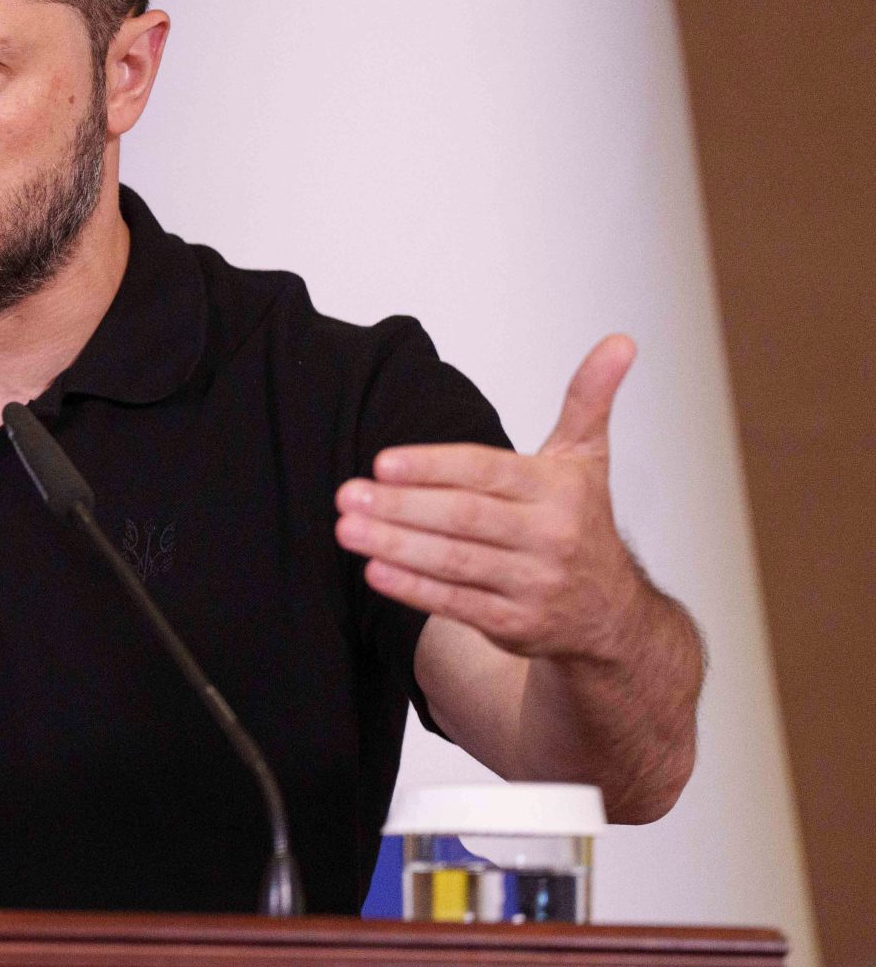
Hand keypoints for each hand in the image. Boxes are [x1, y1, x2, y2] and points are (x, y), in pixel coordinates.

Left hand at [334, 335, 656, 661]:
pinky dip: (413, 589)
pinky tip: (375, 571)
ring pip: (455, 562)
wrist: (612, 615)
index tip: (383, 462)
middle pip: (465, 518)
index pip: (487, 472)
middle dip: (401, 506)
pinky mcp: (515, 625)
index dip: (433, 467)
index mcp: (559, 490)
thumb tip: (619, 342)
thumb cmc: (582, 524)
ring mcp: (533, 584)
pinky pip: (456, 604)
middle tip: (347, 494)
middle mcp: (550, 537)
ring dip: (395, 546)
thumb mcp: (587, 459)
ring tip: (346, 529)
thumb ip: (588, 399)